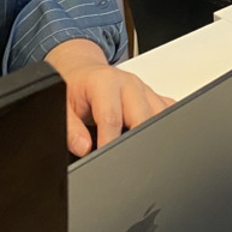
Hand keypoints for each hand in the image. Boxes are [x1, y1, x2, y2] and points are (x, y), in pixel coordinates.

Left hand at [44, 38, 172, 157]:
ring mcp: (145, 90)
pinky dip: (164, 127)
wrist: (83, 71)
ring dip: (150, 135)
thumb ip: (69, 128)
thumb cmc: (74, 88)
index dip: (108, 143)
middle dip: (134, 143)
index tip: (104, 160)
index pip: (113, 118)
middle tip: (122, 160)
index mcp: (106, 82)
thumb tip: (84, 147)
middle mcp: (129, 84)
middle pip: (143, 118)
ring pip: (161, 116)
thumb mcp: (63, 105)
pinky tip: (153, 139)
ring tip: (135, 151)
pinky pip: (169, 112)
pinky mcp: (155, 96)